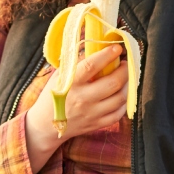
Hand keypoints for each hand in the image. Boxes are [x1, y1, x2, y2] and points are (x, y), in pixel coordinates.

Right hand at [24, 44, 128, 172]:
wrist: (46, 125)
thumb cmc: (53, 95)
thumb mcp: (59, 76)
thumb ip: (76, 63)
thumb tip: (96, 47)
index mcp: (70, 83)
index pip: (92, 66)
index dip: (107, 55)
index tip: (117, 48)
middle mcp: (82, 99)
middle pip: (113, 83)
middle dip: (124, 70)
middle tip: (125, 63)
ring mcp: (91, 114)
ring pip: (120, 98)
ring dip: (127, 85)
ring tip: (124, 78)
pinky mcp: (97, 124)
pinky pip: (118, 114)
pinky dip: (123, 102)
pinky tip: (120, 94)